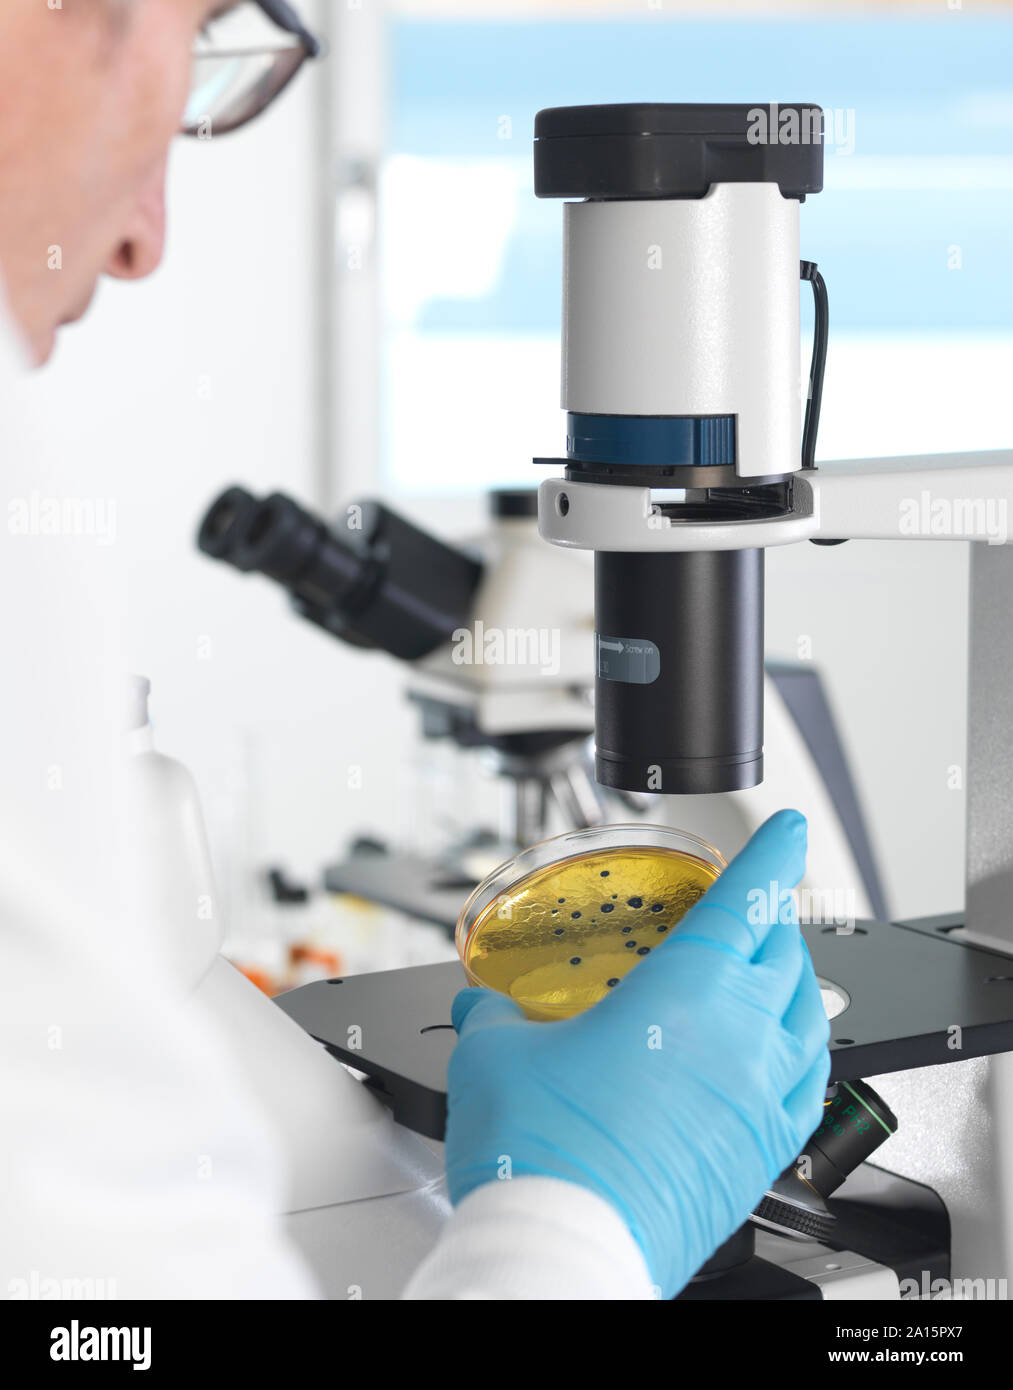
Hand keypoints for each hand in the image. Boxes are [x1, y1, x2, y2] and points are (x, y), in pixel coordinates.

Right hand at [444, 810, 830, 1297]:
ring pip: (809, 1015)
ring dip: (790, 980)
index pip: (748, 898)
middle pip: (783, 951)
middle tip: (748, 908)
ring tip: (764, 974)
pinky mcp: (765, 1151)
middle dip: (772, 916)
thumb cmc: (544, 1154)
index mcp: (688, 990)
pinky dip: (801, 1051)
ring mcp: (762, 1096)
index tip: (786, 828)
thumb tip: (479, 1004)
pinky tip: (778, 1056)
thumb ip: (492, 1015)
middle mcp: (741, 1036)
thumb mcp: (495, 1057)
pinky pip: (808, 1084)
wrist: (568, 1246)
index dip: (772, 852)